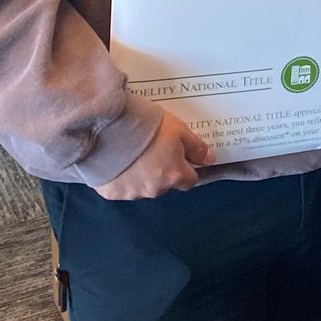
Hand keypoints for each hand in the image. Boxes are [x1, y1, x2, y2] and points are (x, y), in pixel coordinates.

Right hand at [94, 111, 214, 199]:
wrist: (110, 129)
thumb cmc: (148, 127)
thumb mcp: (180, 131)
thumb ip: (197, 148)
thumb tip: (210, 160)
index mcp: (174, 176)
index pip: (189, 181)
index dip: (186, 168)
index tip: (179, 156)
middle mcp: (155, 189)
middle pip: (165, 184)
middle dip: (162, 171)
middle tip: (152, 150)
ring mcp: (132, 193)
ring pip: (142, 187)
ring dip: (141, 175)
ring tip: (132, 154)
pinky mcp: (111, 193)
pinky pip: (121, 188)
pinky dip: (121, 179)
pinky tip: (117, 162)